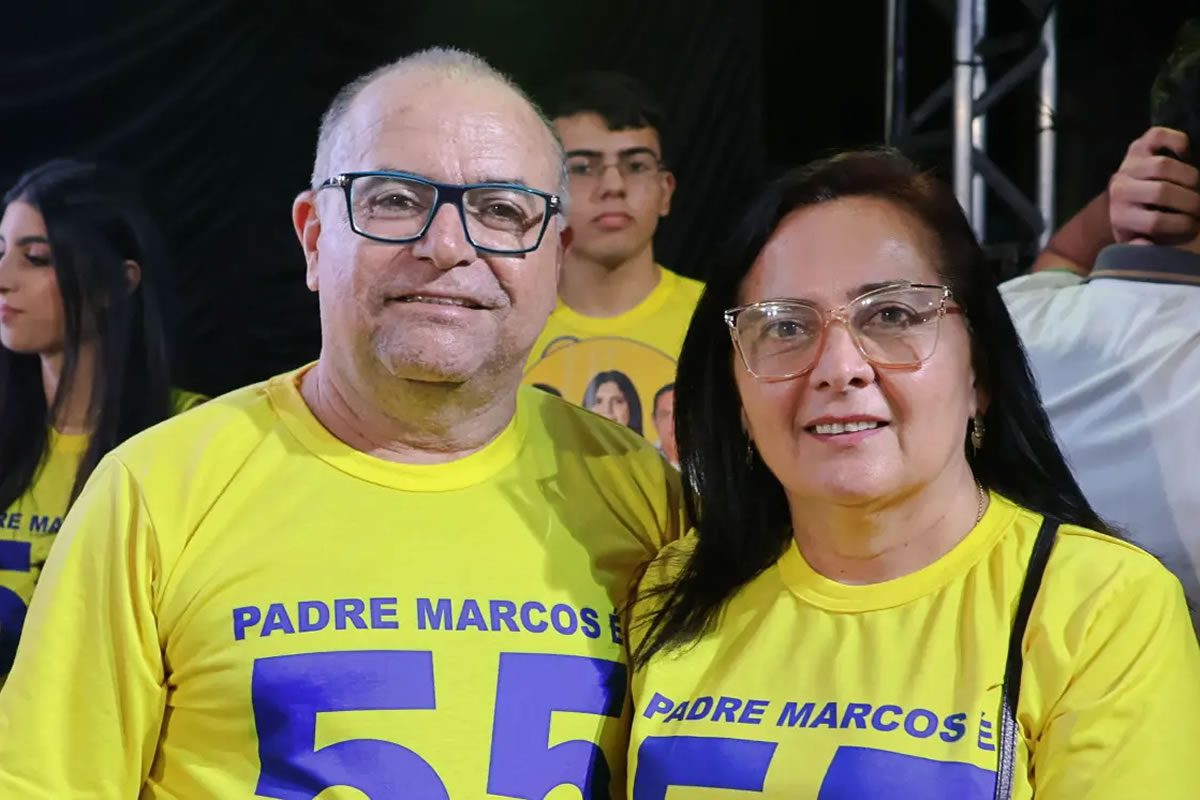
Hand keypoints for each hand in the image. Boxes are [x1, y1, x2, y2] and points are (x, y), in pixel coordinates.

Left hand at [1108, 127, 1199, 244]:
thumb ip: (1143, 248)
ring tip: (1196, 187)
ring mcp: (1128, 165)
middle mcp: (1120, 189)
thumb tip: (1146, 244)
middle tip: (1199, 207)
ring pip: (1164, 165)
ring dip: (1189, 176)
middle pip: (1162, 192)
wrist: (1118, 201)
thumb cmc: (1136, 225)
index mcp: (1120, 216)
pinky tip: (1186, 154)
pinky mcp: (1137, 147)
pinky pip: (1158, 135)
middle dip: (1190, 202)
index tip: (1193, 227)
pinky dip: (1177, 141)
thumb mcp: (1136, 243)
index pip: (1156, 221)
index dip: (1182, 225)